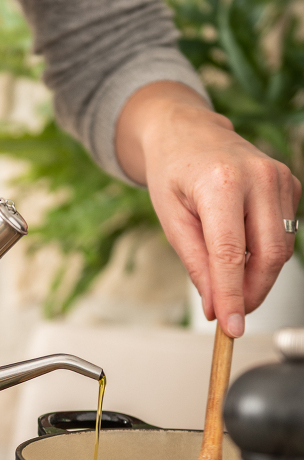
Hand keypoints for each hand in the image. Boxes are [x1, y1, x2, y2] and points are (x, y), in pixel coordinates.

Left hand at [116, 82, 300, 336]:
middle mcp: (258, 176)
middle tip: (230, 313)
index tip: (231, 327)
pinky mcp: (289, 184)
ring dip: (258, 277)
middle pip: (269, 255)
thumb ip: (195, 263)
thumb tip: (215, 305)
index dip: (233, 296)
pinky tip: (241, 247)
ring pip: (282, 249)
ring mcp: (279, 178)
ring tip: (229, 282)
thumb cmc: (173, 172)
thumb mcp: (171, 220)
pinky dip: (264, 253)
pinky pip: (284, 232)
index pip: (232, 254)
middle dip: (251, 293)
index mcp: (220, 183)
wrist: (187, 132)